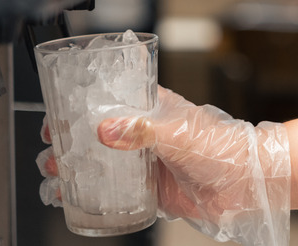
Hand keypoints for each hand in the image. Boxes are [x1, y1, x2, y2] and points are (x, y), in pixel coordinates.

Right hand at [38, 86, 290, 245]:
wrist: (245, 182)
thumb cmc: (219, 145)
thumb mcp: (177, 131)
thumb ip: (140, 130)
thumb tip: (105, 129)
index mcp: (149, 109)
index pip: (107, 100)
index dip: (79, 105)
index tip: (57, 113)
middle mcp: (142, 134)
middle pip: (96, 134)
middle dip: (69, 140)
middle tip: (52, 148)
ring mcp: (144, 162)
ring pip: (100, 164)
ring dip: (75, 168)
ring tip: (55, 173)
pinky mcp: (149, 190)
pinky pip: (115, 193)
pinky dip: (92, 195)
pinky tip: (74, 197)